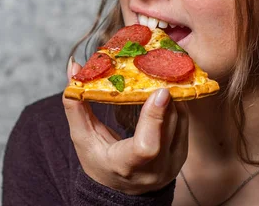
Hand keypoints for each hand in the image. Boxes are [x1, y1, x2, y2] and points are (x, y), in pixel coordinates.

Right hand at [63, 57, 188, 194]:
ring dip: (173, 95)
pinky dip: (176, 102)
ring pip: (180, 121)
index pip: (147, 146)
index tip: (159, 91)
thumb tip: (74, 67)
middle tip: (160, 67)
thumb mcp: (83, 138)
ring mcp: (173, 162)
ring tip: (163, 70)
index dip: (154, 117)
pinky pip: (184, 122)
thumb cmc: (99, 162)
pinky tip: (168, 86)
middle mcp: (156, 168)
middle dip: (166, 95)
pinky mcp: (182, 153)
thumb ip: (76, 105)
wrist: (122, 190)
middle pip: (169, 126)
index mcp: (127, 165)